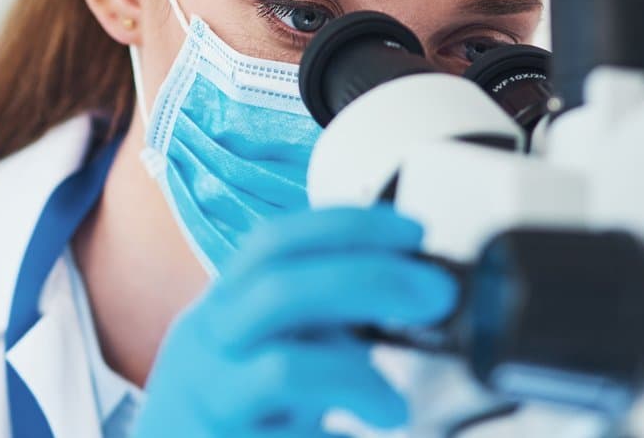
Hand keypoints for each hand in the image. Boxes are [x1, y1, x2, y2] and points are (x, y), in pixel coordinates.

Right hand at [133, 205, 456, 436]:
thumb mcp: (255, 350)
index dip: (345, 227)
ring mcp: (212, 404)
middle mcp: (207, 348)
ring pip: (285, 369)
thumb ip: (312, 320)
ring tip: (390, 407)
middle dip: (369, 279)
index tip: (412, 232)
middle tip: (436, 294)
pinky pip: (299, 437)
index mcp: (220, 309)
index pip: (274, 244)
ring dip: (358, 376)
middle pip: (281, 290)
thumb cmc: (229, 409)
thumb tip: (408, 289)